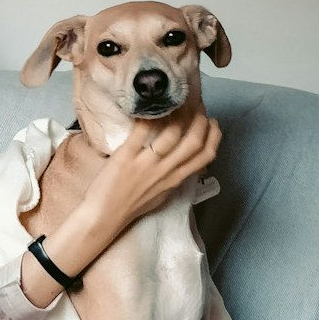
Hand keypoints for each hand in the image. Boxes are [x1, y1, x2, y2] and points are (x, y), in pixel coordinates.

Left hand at [19, 111, 220, 306]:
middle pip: (194, 142)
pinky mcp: (126, 157)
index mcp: (175, 180)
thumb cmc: (132, 205)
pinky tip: (147, 108)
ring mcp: (146, 164)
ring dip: (178, 115)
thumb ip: (173, 177)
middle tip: (196, 106)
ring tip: (175, 103)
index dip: (213, 136)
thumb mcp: (162, 193)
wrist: (104, 216)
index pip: (206, 156)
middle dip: (200, 120)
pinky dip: (148, 117)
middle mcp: (165, 171)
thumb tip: (182, 161)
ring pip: (173, 134)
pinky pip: (141, 132)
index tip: (212, 122)